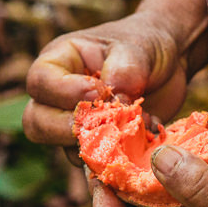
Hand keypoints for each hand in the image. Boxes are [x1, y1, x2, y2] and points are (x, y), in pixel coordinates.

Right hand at [22, 12, 187, 150]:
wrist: (170, 64)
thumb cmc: (146, 45)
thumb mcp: (137, 49)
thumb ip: (124, 71)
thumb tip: (113, 102)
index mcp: (59, 62)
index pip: (40, 82)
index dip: (65, 93)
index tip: (99, 93)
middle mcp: (58, 96)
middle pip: (37, 122)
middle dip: (68, 129)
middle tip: (104, 126)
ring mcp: (76, 123)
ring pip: (63, 148)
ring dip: (97, 147)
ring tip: (132, 132)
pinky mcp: (99, 143)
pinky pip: (94, 162)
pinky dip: (115, 160)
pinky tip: (142, 146)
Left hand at [91, 146, 207, 206]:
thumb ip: (197, 184)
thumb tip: (154, 155)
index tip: (103, 171)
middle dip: (128, 179)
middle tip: (129, 139)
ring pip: (170, 202)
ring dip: (161, 171)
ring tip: (161, 135)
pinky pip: (201, 195)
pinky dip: (195, 171)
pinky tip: (207, 147)